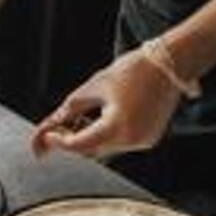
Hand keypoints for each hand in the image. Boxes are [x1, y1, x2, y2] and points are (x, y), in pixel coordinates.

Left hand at [31, 48, 180, 158]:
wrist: (170, 65)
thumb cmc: (135, 70)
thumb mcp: (94, 87)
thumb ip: (71, 108)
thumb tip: (52, 121)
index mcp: (116, 127)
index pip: (78, 145)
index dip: (58, 141)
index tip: (46, 136)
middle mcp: (131, 140)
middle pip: (91, 150)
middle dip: (72, 141)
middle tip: (57, 128)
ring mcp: (142, 142)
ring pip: (105, 149)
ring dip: (89, 138)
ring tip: (79, 119)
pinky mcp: (149, 139)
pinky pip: (120, 144)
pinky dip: (107, 136)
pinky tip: (101, 119)